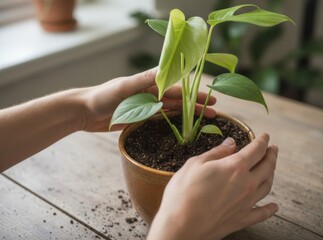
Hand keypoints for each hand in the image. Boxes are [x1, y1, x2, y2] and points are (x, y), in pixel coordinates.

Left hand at [81, 68, 216, 131]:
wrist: (84, 111)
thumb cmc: (102, 96)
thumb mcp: (123, 87)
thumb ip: (144, 80)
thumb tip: (165, 70)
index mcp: (149, 84)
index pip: (176, 89)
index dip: (194, 94)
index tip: (210, 99)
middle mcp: (150, 94)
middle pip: (178, 101)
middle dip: (195, 107)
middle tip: (213, 113)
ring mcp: (146, 107)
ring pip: (171, 111)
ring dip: (187, 115)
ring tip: (203, 121)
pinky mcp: (140, 118)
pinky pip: (160, 119)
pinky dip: (172, 122)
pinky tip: (182, 126)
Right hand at [148, 133, 278, 239]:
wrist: (180, 226)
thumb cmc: (183, 192)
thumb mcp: (196, 164)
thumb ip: (216, 153)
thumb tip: (231, 143)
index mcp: (235, 167)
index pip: (256, 150)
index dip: (262, 141)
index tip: (265, 136)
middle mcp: (246, 184)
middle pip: (267, 167)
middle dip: (271, 155)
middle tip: (273, 149)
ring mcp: (246, 204)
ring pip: (267, 186)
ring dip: (272, 174)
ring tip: (271, 168)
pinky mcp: (241, 219)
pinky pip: (262, 213)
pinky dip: (270, 209)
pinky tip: (274, 206)